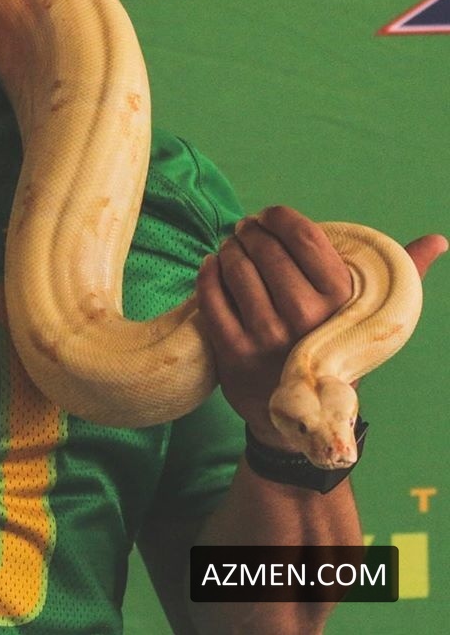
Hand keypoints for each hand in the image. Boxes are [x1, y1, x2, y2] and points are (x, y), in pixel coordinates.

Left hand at [196, 206, 445, 449]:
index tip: (267, 217)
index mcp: (340, 300)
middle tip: (244, 231)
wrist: (304, 417)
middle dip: (249, 232)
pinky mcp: (234, 354)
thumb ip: (401, 274)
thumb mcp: (370, 314)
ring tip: (231, 249)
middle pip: (264, 249)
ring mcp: (267, 337)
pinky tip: (212, 266)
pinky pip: (211, 298)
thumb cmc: (335, 346)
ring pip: (235, 269)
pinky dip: (207, 275)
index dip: (278, 217)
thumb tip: (438, 240)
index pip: (303, 236)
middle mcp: (305, 318)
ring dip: (228, 251)